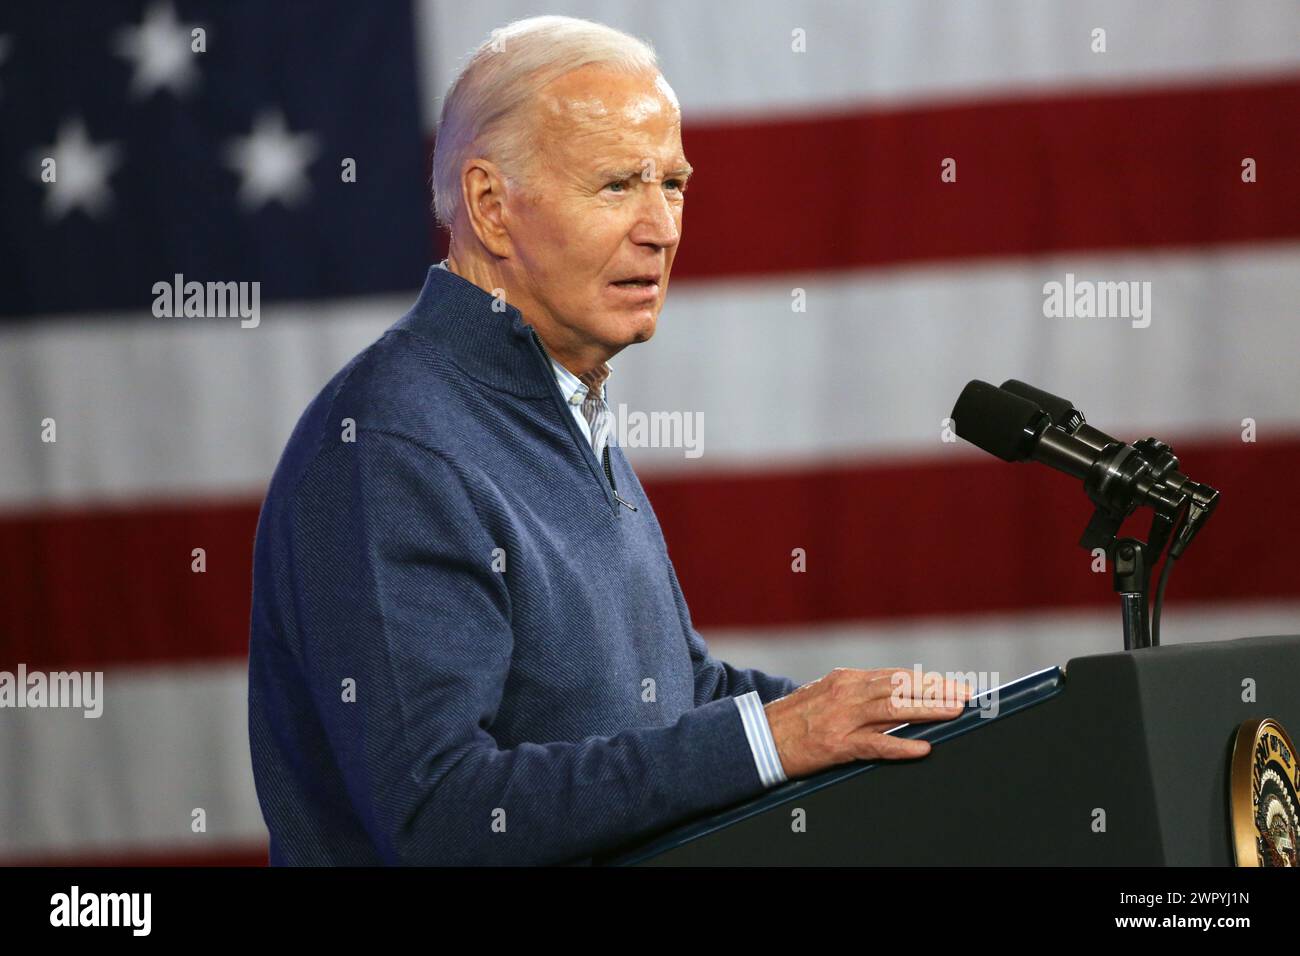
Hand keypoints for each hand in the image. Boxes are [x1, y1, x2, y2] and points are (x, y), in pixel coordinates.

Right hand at [764, 667, 970, 778]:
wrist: (756, 736)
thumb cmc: (793, 718)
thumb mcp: (825, 694)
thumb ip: (857, 693)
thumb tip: (894, 696)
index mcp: (846, 679)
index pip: (897, 676)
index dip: (929, 681)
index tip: (954, 685)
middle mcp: (847, 693)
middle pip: (901, 688)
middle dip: (938, 691)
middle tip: (967, 696)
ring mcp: (842, 719)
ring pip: (894, 709)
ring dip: (929, 710)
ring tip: (956, 712)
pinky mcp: (836, 745)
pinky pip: (874, 744)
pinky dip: (901, 745)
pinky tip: (922, 748)